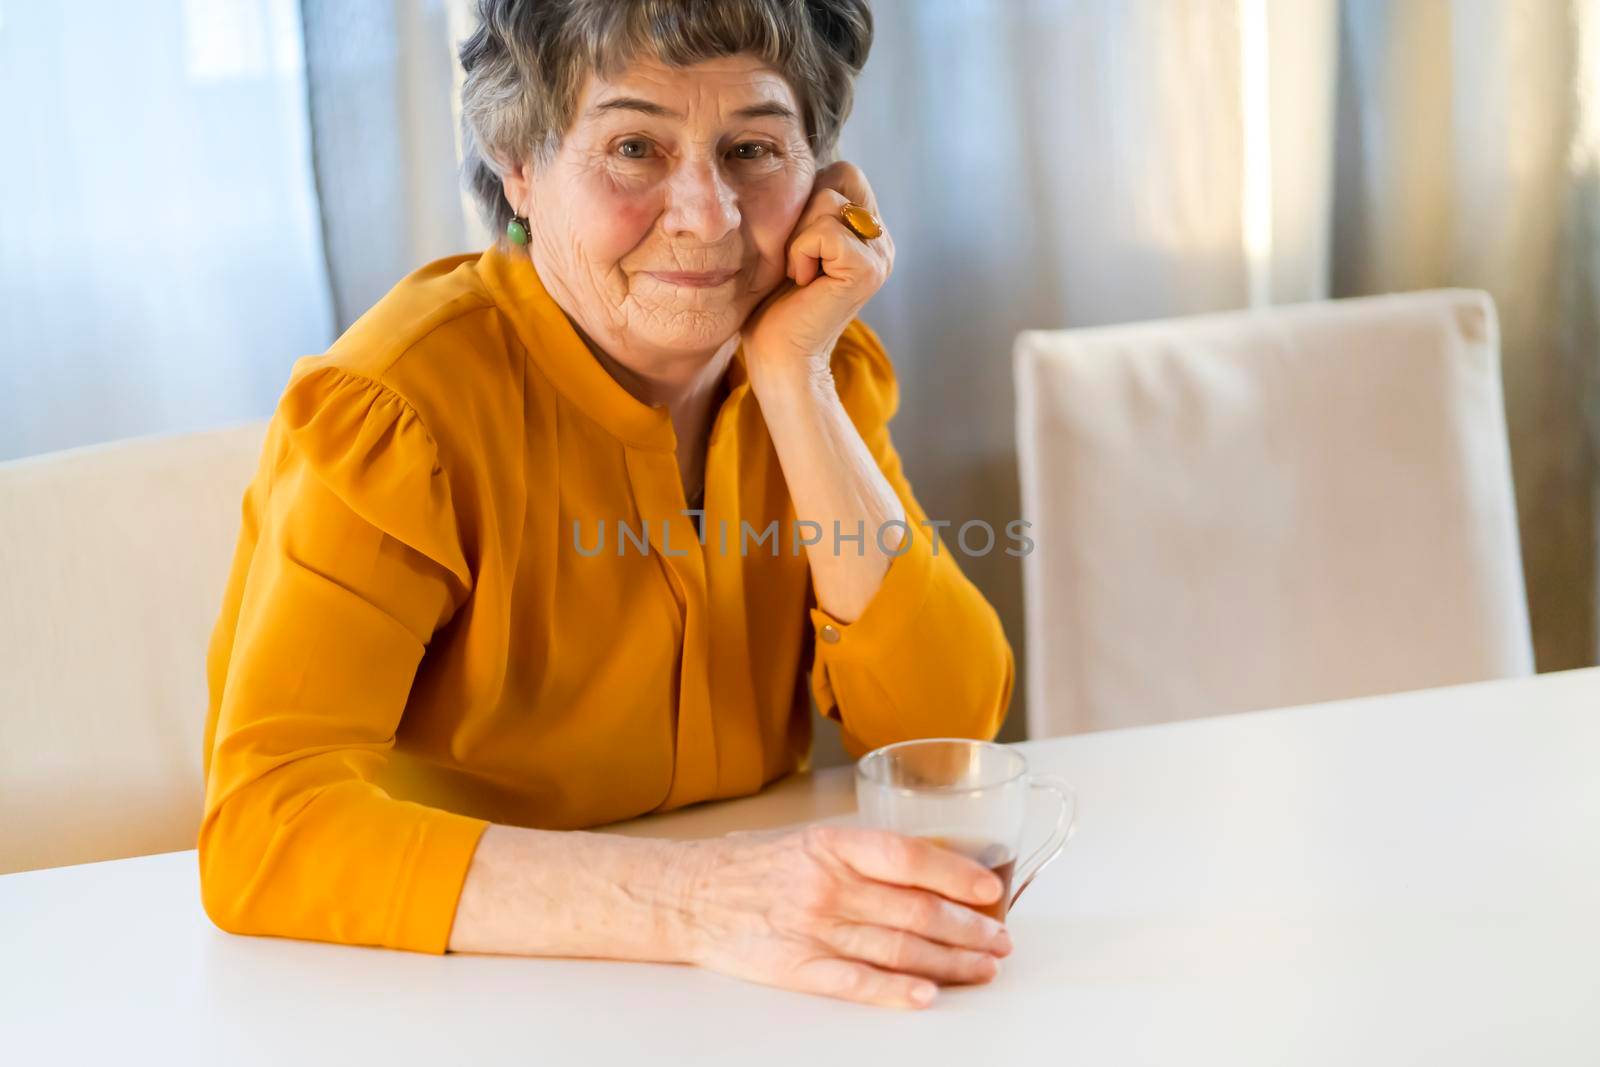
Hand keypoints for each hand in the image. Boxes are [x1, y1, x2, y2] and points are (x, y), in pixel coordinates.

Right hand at [677, 824, 1011, 1008]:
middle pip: (915, 910)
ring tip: (983, 968)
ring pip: (897, 948)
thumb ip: (865, 855)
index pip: (909, 857)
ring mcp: (813, 929)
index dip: (957, 875)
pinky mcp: (797, 968)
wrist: (690, 896)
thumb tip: (935, 870)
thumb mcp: (811, 841)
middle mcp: (828, 885)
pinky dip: (894, 991)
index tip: (991, 891)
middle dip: (968, 929)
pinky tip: (925, 995)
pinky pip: (855, 983)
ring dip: (949, 962)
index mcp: (834, 845)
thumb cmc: (755, 866)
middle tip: (1000, 940)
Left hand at [740, 161, 895, 388]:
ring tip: (800, 273)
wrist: (778, 356)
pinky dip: (801, 253)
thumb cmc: (774, 305)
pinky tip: (803, 282)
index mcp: (867, 233)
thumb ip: (809, 207)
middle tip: (798, 258)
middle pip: (840, 176)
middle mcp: (881, 242)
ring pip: (828, 199)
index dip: (810, 197)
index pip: (843, 172)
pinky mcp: (867, 268)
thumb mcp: (791, 242)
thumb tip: (798, 165)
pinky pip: (824, 230)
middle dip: (805, 211)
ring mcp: (879, 255)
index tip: (797, 244)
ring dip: (798, 236)